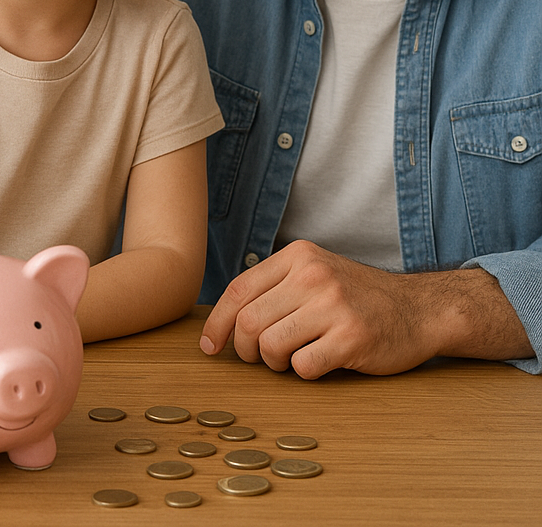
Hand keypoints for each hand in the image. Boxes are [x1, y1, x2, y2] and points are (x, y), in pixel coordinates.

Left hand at [199, 240, 441, 377]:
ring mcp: (333, 305)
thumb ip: (276, 286)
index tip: (209, 345)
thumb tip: (225, 320)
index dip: (217, 322)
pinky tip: (318, 362)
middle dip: (245, 349)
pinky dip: (303, 372)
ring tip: (290, 359)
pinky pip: (303, 365)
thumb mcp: (315, 272)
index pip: (239, 289)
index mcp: (298, 256)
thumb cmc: (357, 297)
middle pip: (248, 321)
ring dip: (274, 362)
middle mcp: (312, 275)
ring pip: (270, 345)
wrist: (419, 309)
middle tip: (259, 358)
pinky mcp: (352, 338)